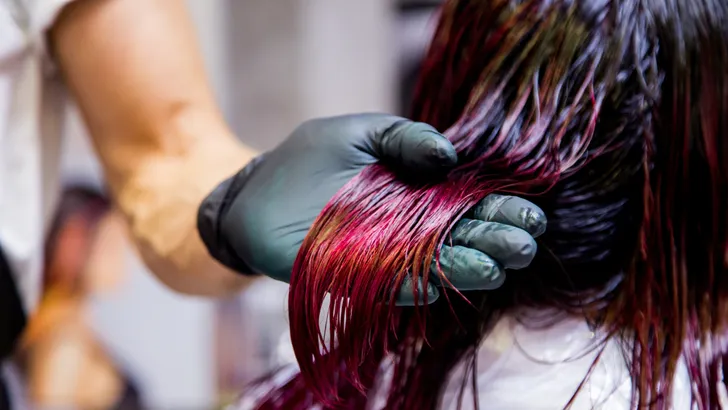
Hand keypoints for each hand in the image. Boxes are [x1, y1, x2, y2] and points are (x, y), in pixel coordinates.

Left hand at [197, 114, 545, 304]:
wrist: (256, 192)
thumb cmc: (309, 157)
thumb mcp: (360, 132)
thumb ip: (404, 138)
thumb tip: (449, 154)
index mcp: (419, 190)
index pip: (469, 202)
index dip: (501, 208)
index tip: (531, 213)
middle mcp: (410, 227)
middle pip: (460, 236)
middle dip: (494, 241)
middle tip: (524, 245)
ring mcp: (385, 254)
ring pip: (434, 264)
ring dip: (466, 268)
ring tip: (497, 267)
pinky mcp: (357, 276)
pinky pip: (391, 283)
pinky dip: (416, 283)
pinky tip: (443, 282)